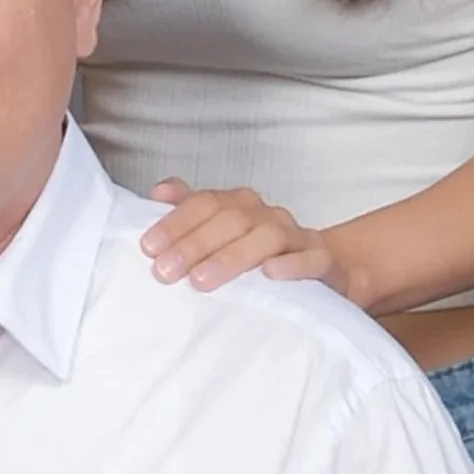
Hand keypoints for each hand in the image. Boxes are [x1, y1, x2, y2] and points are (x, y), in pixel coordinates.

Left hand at [142, 183, 350, 295]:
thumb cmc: (259, 252)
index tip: (148, 246)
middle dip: (194, 245)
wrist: (326, 267)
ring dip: (232, 257)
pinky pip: (313, 258)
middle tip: (165, 272)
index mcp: (238, 203)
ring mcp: (297, 235)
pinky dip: (292, 264)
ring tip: (202, 281)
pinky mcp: (324, 261)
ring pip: (267, 237)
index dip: (175, 222)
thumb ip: (189, 210)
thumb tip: (158, 192)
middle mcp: (266, 214)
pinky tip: (270, 275)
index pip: (203, 203)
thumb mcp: (222, 233)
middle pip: (230, 220)